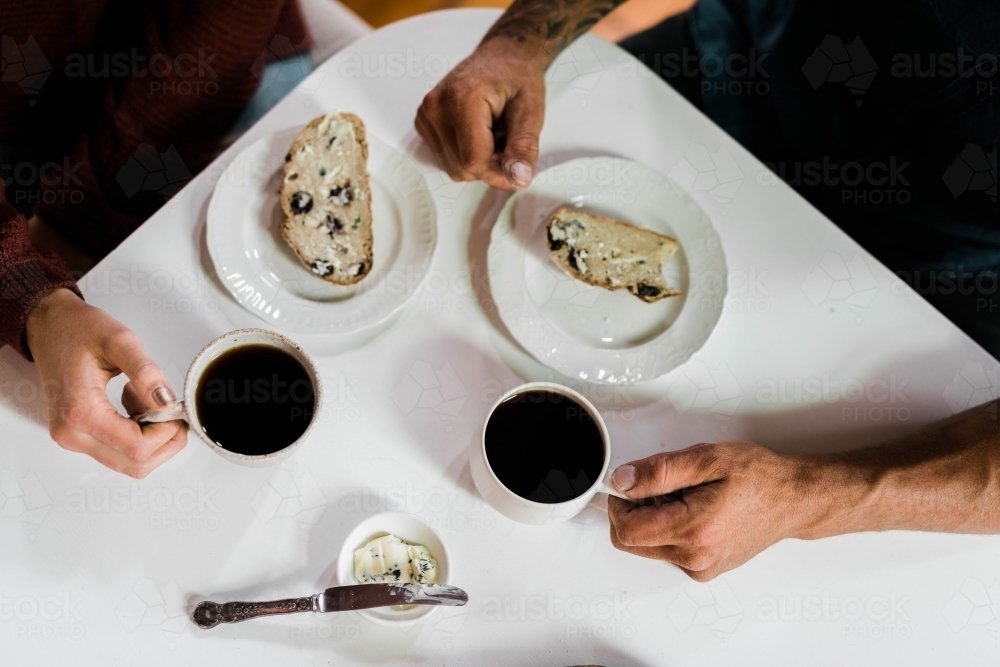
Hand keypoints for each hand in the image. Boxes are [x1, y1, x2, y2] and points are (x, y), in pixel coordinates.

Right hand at [25, 288, 186, 476]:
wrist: (48, 326)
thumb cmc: (77, 330)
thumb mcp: (120, 341)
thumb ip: (147, 373)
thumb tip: (167, 403)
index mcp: (80, 412)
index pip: (136, 448)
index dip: (166, 433)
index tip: (175, 409)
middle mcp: (72, 434)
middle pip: (134, 464)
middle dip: (164, 440)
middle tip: (172, 409)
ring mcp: (72, 438)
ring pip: (128, 462)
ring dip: (151, 438)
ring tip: (148, 399)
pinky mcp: (77, 436)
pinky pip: (117, 451)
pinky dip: (137, 435)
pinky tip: (137, 404)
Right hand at [415, 37, 546, 189]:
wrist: (502, 56)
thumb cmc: (518, 78)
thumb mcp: (531, 110)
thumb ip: (524, 147)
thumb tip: (519, 179)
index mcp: (462, 98)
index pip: (473, 161)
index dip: (498, 174)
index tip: (518, 166)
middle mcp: (436, 106)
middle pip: (461, 169)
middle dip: (490, 167)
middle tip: (508, 142)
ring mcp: (426, 114)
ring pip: (453, 168)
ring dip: (478, 162)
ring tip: (493, 135)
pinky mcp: (423, 122)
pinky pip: (446, 159)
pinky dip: (465, 155)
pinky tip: (478, 134)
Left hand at [607, 442, 818, 580]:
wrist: (794, 499)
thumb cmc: (759, 477)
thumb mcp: (706, 458)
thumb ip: (658, 471)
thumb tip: (622, 480)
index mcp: (694, 530)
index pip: (626, 530)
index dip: (618, 504)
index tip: (627, 484)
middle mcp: (695, 557)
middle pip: (631, 543)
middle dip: (632, 512)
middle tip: (656, 486)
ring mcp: (701, 567)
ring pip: (648, 548)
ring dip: (651, 521)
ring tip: (682, 496)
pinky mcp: (705, 569)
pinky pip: (668, 552)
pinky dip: (669, 531)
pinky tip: (692, 510)